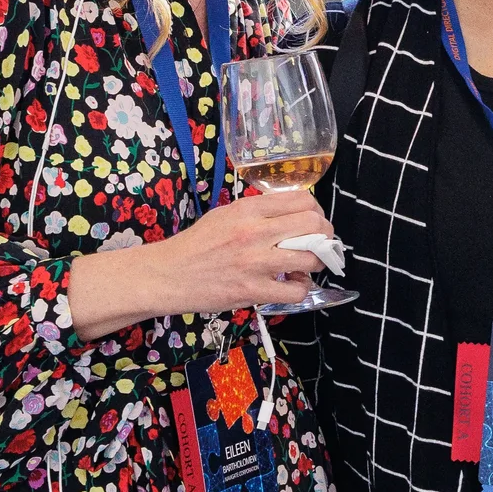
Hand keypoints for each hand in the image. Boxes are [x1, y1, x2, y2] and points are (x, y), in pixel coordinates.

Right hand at [67, 189, 335, 338]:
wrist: (167, 275)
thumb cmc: (196, 245)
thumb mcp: (225, 215)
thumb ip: (257, 211)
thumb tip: (289, 212)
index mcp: (248, 209)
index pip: (302, 200)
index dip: (317, 211)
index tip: (315, 222)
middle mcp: (255, 232)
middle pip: (314, 225)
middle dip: (325, 236)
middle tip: (320, 245)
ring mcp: (255, 262)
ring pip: (311, 258)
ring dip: (315, 264)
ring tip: (304, 267)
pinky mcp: (252, 290)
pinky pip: (295, 291)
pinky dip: (300, 289)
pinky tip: (290, 285)